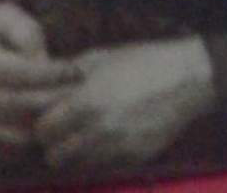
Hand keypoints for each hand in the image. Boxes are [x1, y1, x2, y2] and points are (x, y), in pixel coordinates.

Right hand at [0, 1, 80, 146]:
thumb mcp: (5, 15)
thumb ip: (24, 32)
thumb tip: (39, 62)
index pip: (16, 72)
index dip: (50, 73)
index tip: (76, 70)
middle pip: (19, 101)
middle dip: (54, 96)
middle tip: (81, 90)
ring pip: (18, 122)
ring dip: (49, 114)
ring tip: (73, 101)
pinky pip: (14, 136)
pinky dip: (38, 128)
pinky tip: (55, 113)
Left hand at [35, 37, 216, 169]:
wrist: (186, 81)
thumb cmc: (140, 62)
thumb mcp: (96, 59)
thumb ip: (65, 76)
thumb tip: (41, 83)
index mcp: (86, 102)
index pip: (44, 130)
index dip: (40, 125)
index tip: (44, 119)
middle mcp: (100, 130)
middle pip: (56, 154)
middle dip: (52, 144)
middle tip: (56, 133)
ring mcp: (120, 148)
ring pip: (79, 166)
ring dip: (72, 155)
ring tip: (77, 139)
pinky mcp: (137, 158)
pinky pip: (105, 168)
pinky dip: (96, 160)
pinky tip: (100, 143)